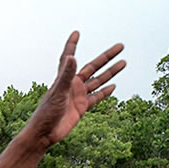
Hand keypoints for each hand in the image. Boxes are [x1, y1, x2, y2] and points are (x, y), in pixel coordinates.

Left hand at [26, 32, 124, 147]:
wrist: (45, 133)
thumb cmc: (46, 113)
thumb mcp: (57, 92)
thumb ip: (66, 75)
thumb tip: (72, 57)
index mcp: (64, 78)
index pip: (68, 57)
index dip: (72, 45)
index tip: (76, 33)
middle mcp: (73, 85)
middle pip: (92, 66)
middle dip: (106, 57)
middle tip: (120, 46)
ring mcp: (78, 96)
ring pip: (98, 81)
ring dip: (110, 72)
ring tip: (123, 62)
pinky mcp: (82, 107)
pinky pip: (96, 97)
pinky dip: (105, 92)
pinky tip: (113, 86)